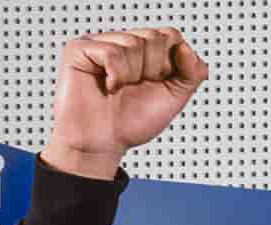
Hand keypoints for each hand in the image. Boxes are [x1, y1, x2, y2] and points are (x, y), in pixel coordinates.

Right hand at [46, 28, 207, 180]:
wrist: (104, 143)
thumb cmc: (133, 122)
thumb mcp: (176, 96)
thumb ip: (192, 72)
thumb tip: (185, 47)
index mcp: (143, 50)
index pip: (170, 35)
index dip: (172, 63)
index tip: (158, 83)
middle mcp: (121, 42)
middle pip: (154, 37)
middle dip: (153, 70)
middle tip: (136, 87)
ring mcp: (99, 43)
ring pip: (133, 43)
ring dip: (133, 75)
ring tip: (120, 89)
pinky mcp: (78, 49)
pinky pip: (111, 52)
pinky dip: (116, 75)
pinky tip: (108, 87)